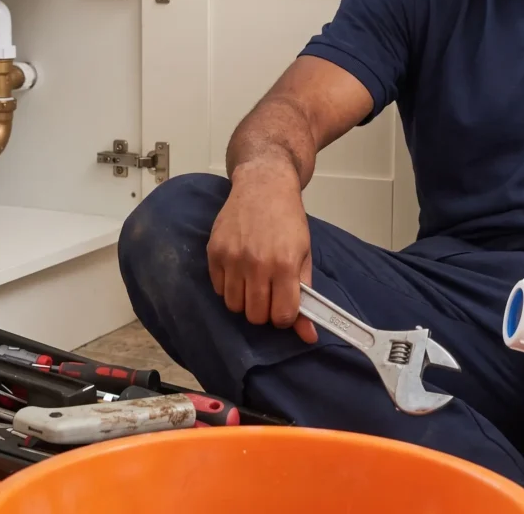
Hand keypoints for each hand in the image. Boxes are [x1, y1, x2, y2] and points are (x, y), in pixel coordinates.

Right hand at [206, 159, 316, 341]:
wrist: (263, 186)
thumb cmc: (288, 221)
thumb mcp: (304, 254)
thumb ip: (305, 295)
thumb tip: (309, 337)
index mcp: (284, 265)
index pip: (282, 316)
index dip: (285, 317)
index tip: (285, 306)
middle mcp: (256, 264)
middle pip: (255, 316)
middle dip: (264, 311)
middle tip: (270, 293)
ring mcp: (232, 258)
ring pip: (234, 306)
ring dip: (245, 301)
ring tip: (254, 281)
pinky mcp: (214, 252)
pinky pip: (218, 289)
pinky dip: (228, 286)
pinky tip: (239, 269)